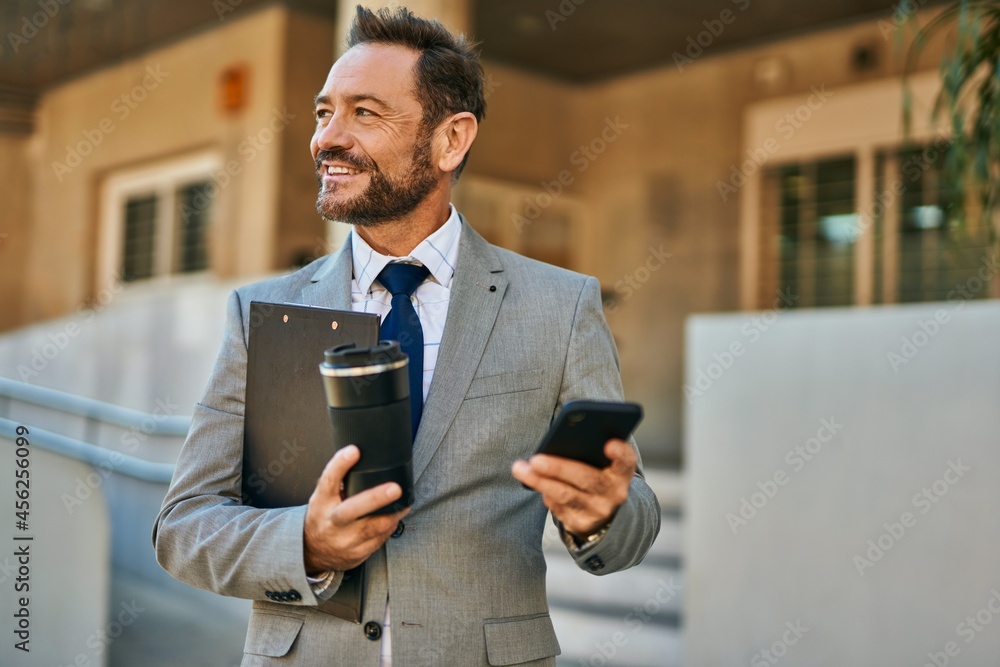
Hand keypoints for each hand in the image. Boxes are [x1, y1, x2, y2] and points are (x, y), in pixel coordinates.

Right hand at [303, 445, 409, 573]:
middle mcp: (332, 521)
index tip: (354, 450)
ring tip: (405, 503)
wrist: (312, 552)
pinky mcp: (357, 554)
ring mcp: (344, 540)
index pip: (328, 481)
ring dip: (392, 514)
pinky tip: (395, 517)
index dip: (340, 464)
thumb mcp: (322, 498)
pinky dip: (389, 527)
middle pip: (353, 509)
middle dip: (375, 499)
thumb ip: (338, 482)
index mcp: (321, 502)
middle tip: (395, 488)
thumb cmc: (323, 516)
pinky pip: (379, 539)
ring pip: (372, 528)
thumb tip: (362, 458)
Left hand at [511, 438, 635, 539]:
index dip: (620, 453)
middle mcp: (615, 494)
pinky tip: (533, 482)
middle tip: (536, 460)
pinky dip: (545, 493)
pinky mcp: (581, 524)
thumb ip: (590, 450)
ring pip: (565, 495)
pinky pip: (558, 507)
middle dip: (558, 468)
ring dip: (540, 481)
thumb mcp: (601, 463)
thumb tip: (561, 437)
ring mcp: (598, 512)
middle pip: (586, 479)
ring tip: (520, 468)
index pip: (626, 461)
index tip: (609, 443)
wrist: (604, 513)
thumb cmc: (597, 475)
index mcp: (622, 473)